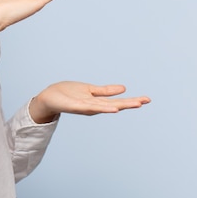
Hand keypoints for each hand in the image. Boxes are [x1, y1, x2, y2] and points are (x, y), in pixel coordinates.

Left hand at [29, 81, 150, 123]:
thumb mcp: (90, 90)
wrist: (49, 98)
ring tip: (135, 104)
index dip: (131, 100)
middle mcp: (94, 106)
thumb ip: (105, 91)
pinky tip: (113, 109)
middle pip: (115, 105)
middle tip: (146, 100)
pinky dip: (102, 108)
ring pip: (106, 107)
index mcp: (98, 101)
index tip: (146, 99)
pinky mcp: (77, 106)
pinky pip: (91, 107)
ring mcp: (86, 107)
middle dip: (130, 103)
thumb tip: (124, 88)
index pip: (118, 101)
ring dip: (120, 106)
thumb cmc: (68, 94)